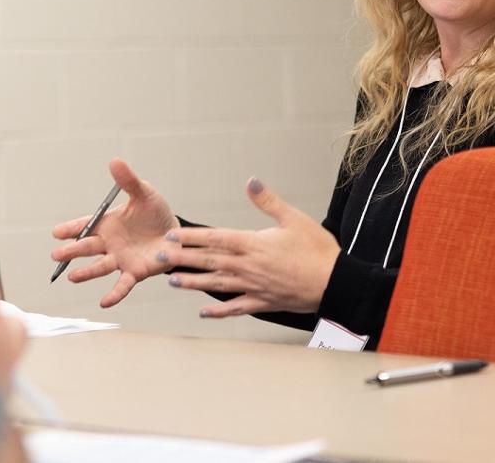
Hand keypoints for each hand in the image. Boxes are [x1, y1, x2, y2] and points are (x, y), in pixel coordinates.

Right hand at [50, 158, 181, 307]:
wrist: (177, 234)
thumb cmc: (155, 213)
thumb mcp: (144, 194)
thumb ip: (129, 181)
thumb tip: (115, 161)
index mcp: (108, 223)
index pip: (86, 225)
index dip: (71, 229)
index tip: (57, 232)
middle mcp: (110, 243)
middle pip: (88, 247)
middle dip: (72, 251)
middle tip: (56, 254)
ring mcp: (121, 259)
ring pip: (100, 266)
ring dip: (86, 272)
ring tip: (72, 277)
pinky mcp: (135, 272)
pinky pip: (123, 285)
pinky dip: (114, 294)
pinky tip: (104, 302)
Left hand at [157, 177, 339, 317]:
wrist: (335, 283)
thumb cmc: (317, 250)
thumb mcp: (294, 218)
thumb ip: (269, 202)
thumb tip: (251, 182)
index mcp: (253, 244)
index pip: (215, 238)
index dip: (191, 237)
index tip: (172, 235)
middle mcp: (248, 266)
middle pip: (209, 261)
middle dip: (182, 258)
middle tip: (159, 256)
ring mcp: (253, 287)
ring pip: (216, 284)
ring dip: (193, 283)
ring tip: (172, 282)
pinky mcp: (262, 302)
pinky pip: (236, 308)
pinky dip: (219, 312)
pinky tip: (203, 312)